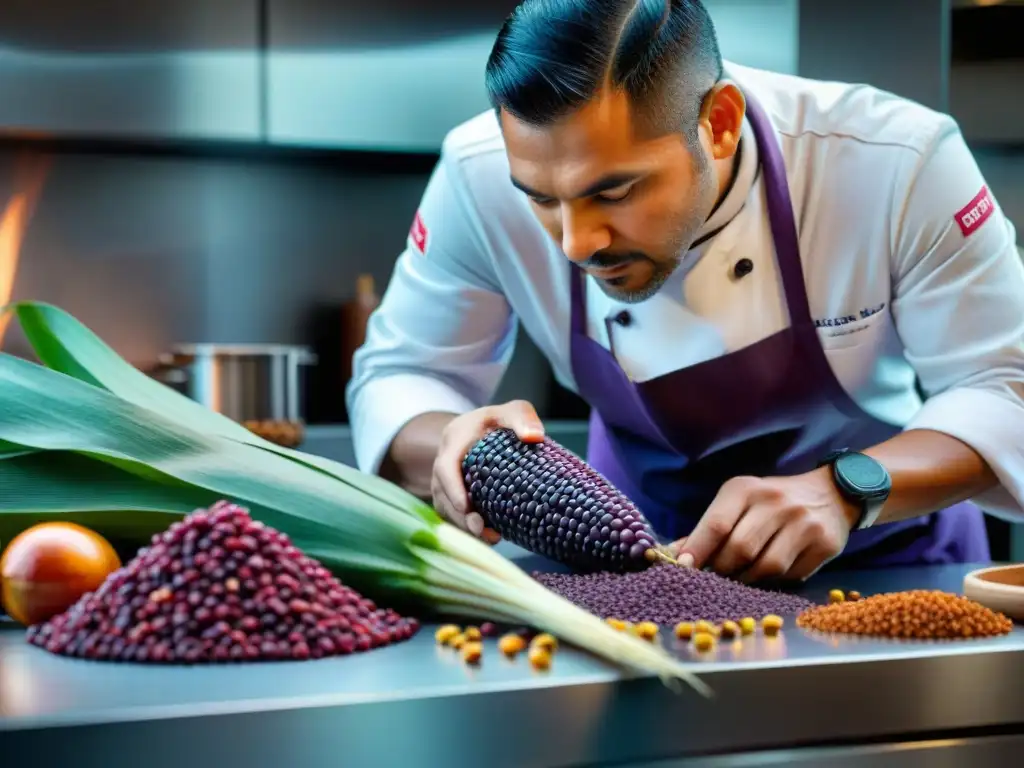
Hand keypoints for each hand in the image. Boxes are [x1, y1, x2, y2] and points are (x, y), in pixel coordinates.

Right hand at [431, 399, 544, 542]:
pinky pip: (453, 515)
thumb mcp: (513, 410)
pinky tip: (490, 537)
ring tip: (491, 538)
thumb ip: (522, 418)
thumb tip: (534, 437)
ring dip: (463, 526)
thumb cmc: (499, 421)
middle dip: (459, 515)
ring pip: (446, 508)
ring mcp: (446, 481)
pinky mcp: (452, 495)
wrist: (483, 429)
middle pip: (442, 493)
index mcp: (455, 439)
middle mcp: (444, 462)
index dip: (452, 488)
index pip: (446, 466)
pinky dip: (467, 528)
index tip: (467, 506)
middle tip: (481, 530)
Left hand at [672, 469, 860, 581]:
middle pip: (739, 550)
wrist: (831, 493)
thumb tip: (674, 554)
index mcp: (746, 489)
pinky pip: (791, 575)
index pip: (716, 524)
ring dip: (749, 578)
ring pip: (766, 567)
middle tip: (718, 575)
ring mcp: (803, 523)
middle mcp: (775, 503)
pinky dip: (777, 580)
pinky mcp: (824, 544)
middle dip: (723, 569)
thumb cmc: (771, 502)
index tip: (683, 567)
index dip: (697, 549)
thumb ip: (709, 528)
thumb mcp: (738, 502)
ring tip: (744, 574)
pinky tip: (774, 570)